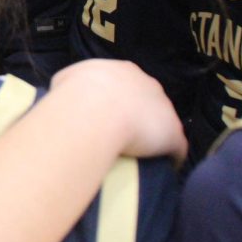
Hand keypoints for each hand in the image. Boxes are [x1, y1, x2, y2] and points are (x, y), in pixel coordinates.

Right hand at [49, 59, 186, 161]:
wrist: (96, 110)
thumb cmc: (77, 94)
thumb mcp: (65, 80)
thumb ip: (72, 84)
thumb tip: (67, 93)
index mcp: (124, 71)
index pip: (127, 85)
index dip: (119, 101)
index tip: (108, 116)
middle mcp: (148, 85)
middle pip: (149, 102)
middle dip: (138, 116)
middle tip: (120, 135)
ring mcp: (165, 109)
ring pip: (164, 123)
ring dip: (154, 136)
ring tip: (137, 155)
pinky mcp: (174, 135)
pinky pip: (175, 148)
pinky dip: (168, 158)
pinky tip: (157, 169)